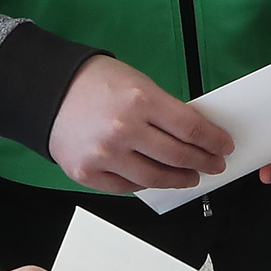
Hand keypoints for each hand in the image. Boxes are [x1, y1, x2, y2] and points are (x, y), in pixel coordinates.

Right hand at [49, 55, 233, 194]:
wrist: (47, 91)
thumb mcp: (138, 83)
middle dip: (203, 162)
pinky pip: (126, 187)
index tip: (224, 146)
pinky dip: (146, 185)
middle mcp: (123, 130)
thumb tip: (194, 133)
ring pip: (154, 178)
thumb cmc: (93, 82)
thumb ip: (164, 109)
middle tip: (214, 164)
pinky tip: (156, 179)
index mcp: (140, 100)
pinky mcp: (87, 173)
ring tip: (191, 176)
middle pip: (177, 156)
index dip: (214, 140)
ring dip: (180, 180)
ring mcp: (104, 155)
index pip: (191, 128)